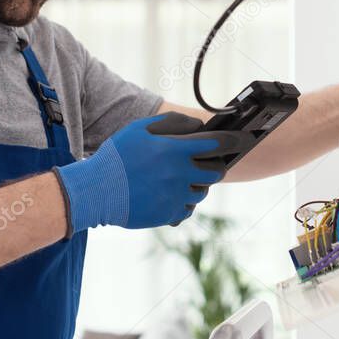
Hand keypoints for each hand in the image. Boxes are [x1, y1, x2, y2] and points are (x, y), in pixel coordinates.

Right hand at [53, 112, 251, 234]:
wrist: (95, 192)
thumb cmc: (116, 157)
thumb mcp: (139, 129)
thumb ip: (172, 123)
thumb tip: (197, 126)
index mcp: (174, 151)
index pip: (216, 145)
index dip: (233, 141)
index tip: (242, 139)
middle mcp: (179, 175)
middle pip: (216, 172)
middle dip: (215, 165)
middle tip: (205, 162)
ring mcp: (175, 197)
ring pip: (202, 192)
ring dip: (197, 184)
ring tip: (177, 178)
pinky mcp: (169, 214)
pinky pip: (188, 208)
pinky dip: (183, 201)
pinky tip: (168, 194)